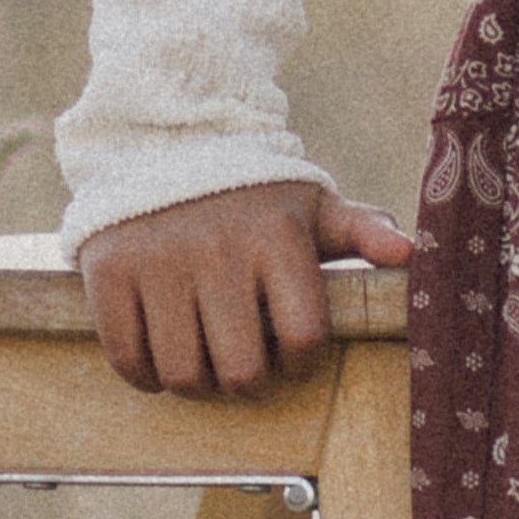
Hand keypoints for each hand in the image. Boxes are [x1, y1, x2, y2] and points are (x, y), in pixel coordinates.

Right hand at [79, 180, 414, 398]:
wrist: (167, 138)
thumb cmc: (253, 191)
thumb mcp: (311, 202)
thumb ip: (361, 230)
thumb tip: (408, 255)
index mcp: (277, 235)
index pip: (304, 338)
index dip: (303, 360)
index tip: (293, 350)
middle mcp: (219, 249)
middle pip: (242, 371)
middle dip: (248, 381)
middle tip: (245, 362)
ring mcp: (160, 262)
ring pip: (183, 375)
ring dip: (197, 381)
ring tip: (205, 353)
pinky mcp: (110, 272)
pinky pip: (128, 361)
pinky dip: (144, 373)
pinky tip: (161, 349)